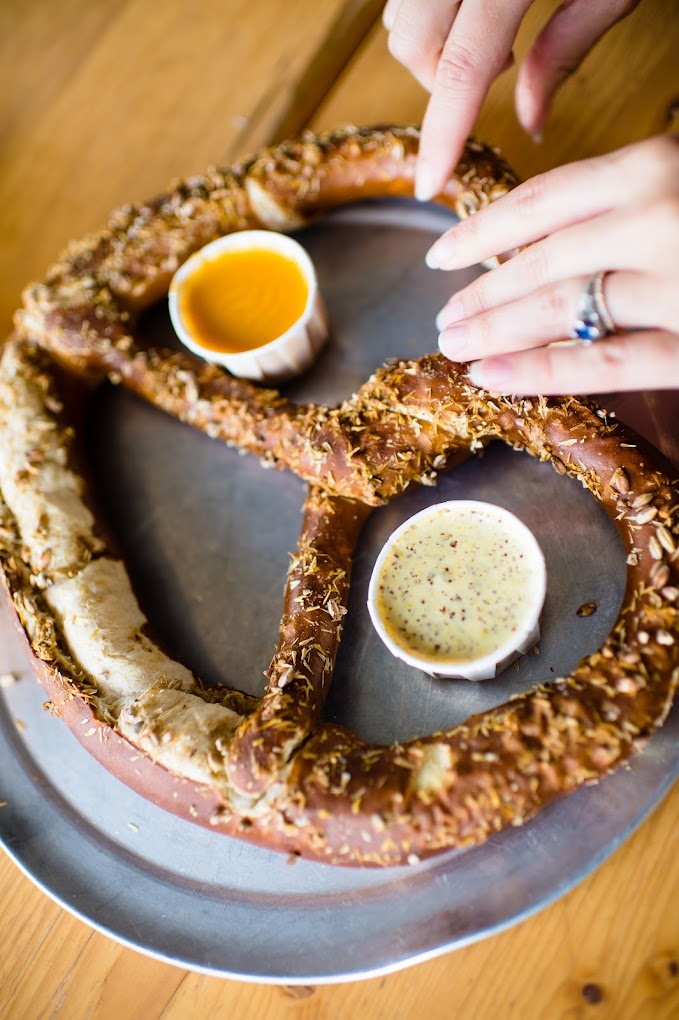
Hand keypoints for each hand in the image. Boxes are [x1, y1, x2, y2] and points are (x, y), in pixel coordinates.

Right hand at [383, 0, 639, 200]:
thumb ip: (568, 47)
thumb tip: (530, 119)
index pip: (464, 66)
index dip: (443, 133)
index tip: (428, 183)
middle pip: (412, 41)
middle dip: (438, 80)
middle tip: (494, 74)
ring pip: (400, 12)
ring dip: (431, 43)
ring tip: (489, 33)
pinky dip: (428, 9)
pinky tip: (472, 4)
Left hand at [429, 135, 678, 394]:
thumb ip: (630, 202)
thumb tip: (556, 242)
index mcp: (652, 166)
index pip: (543, 201)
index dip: (481, 232)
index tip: (441, 255)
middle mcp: (653, 218)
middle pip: (540, 260)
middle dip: (481, 294)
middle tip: (444, 318)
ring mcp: (673, 283)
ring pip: (557, 308)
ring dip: (494, 331)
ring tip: (454, 346)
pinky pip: (603, 363)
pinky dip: (541, 372)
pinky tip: (492, 376)